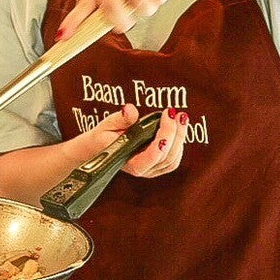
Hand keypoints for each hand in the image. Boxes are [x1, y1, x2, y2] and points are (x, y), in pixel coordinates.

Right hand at [72, 104, 187, 179]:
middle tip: (175, 113)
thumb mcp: (106, 125)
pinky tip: (177, 127)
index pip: (152, 157)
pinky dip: (178, 142)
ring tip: (180, 117)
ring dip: (180, 136)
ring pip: (174, 158)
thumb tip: (130, 110)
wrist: (99, 148)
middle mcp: (143, 170)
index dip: (164, 138)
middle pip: (167, 156)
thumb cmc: (103, 138)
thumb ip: (120, 119)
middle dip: (175, 132)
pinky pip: (174, 157)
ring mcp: (151, 169)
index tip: (167, 117)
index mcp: (130, 164)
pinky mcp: (157, 165)